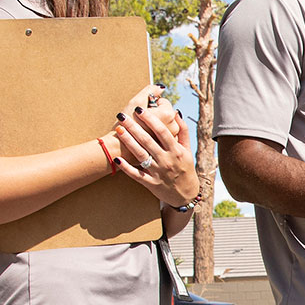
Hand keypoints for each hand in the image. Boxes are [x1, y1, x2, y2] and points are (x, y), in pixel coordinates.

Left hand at [110, 85, 197, 207]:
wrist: (186, 195)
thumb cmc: (186, 168)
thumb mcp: (188, 150)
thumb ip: (183, 131)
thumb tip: (176, 113)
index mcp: (176, 150)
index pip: (162, 131)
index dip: (150, 119)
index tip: (140, 110)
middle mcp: (167, 160)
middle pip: (148, 140)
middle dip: (134, 127)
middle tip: (123, 116)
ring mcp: (158, 172)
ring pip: (141, 154)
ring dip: (128, 142)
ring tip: (118, 129)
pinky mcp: (151, 183)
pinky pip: (136, 175)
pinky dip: (126, 168)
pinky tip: (116, 159)